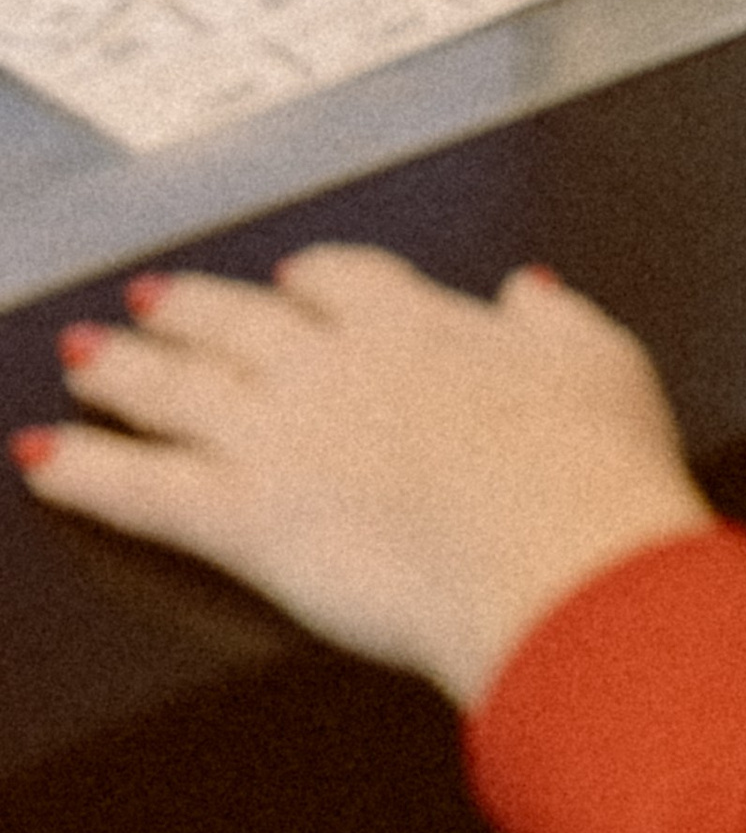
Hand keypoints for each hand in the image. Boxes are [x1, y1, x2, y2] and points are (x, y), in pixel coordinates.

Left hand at [15, 246, 712, 706]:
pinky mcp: (244, 516)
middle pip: (238, 319)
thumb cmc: (588, 473)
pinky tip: (42, 457)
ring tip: (81, 355)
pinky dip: (83, 469)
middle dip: (188, 308)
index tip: (292, 279)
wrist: (555, 554)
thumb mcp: (601, 364)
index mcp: (421, 325)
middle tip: (148, 297)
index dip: (308, 279)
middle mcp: (335, 365)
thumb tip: (528, 292)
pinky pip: (141, 485)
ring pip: (176, 386)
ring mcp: (281, 434)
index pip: (341, 281)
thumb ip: (554, 322)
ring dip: (120, 369)